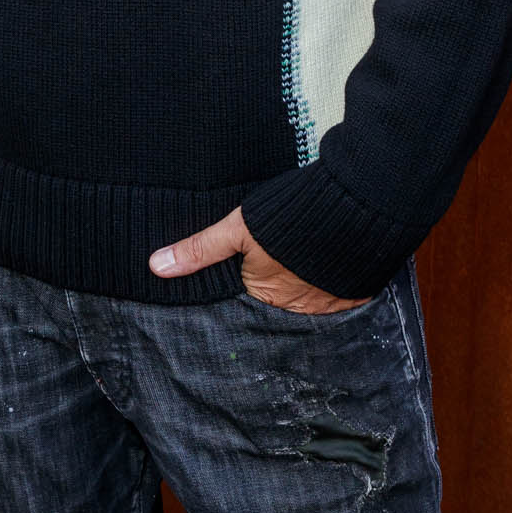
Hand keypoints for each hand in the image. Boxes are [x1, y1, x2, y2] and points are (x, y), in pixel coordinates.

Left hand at [149, 205, 371, 312]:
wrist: (355, 204)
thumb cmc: (291, 216)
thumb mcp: (237, 228)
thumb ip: (199, 249)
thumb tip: (156, 267)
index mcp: (266, 296)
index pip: (249, 296)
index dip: (246, 281)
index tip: (248, 267)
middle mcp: (297, 307)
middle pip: (279, 298)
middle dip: (277, 283)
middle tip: (278, 259)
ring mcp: (329, 302)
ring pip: (308, 295)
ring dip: (304, 282)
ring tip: (301, 257)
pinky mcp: (355, 293)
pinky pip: (337, 293)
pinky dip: (330, 280)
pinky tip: (327, 259)